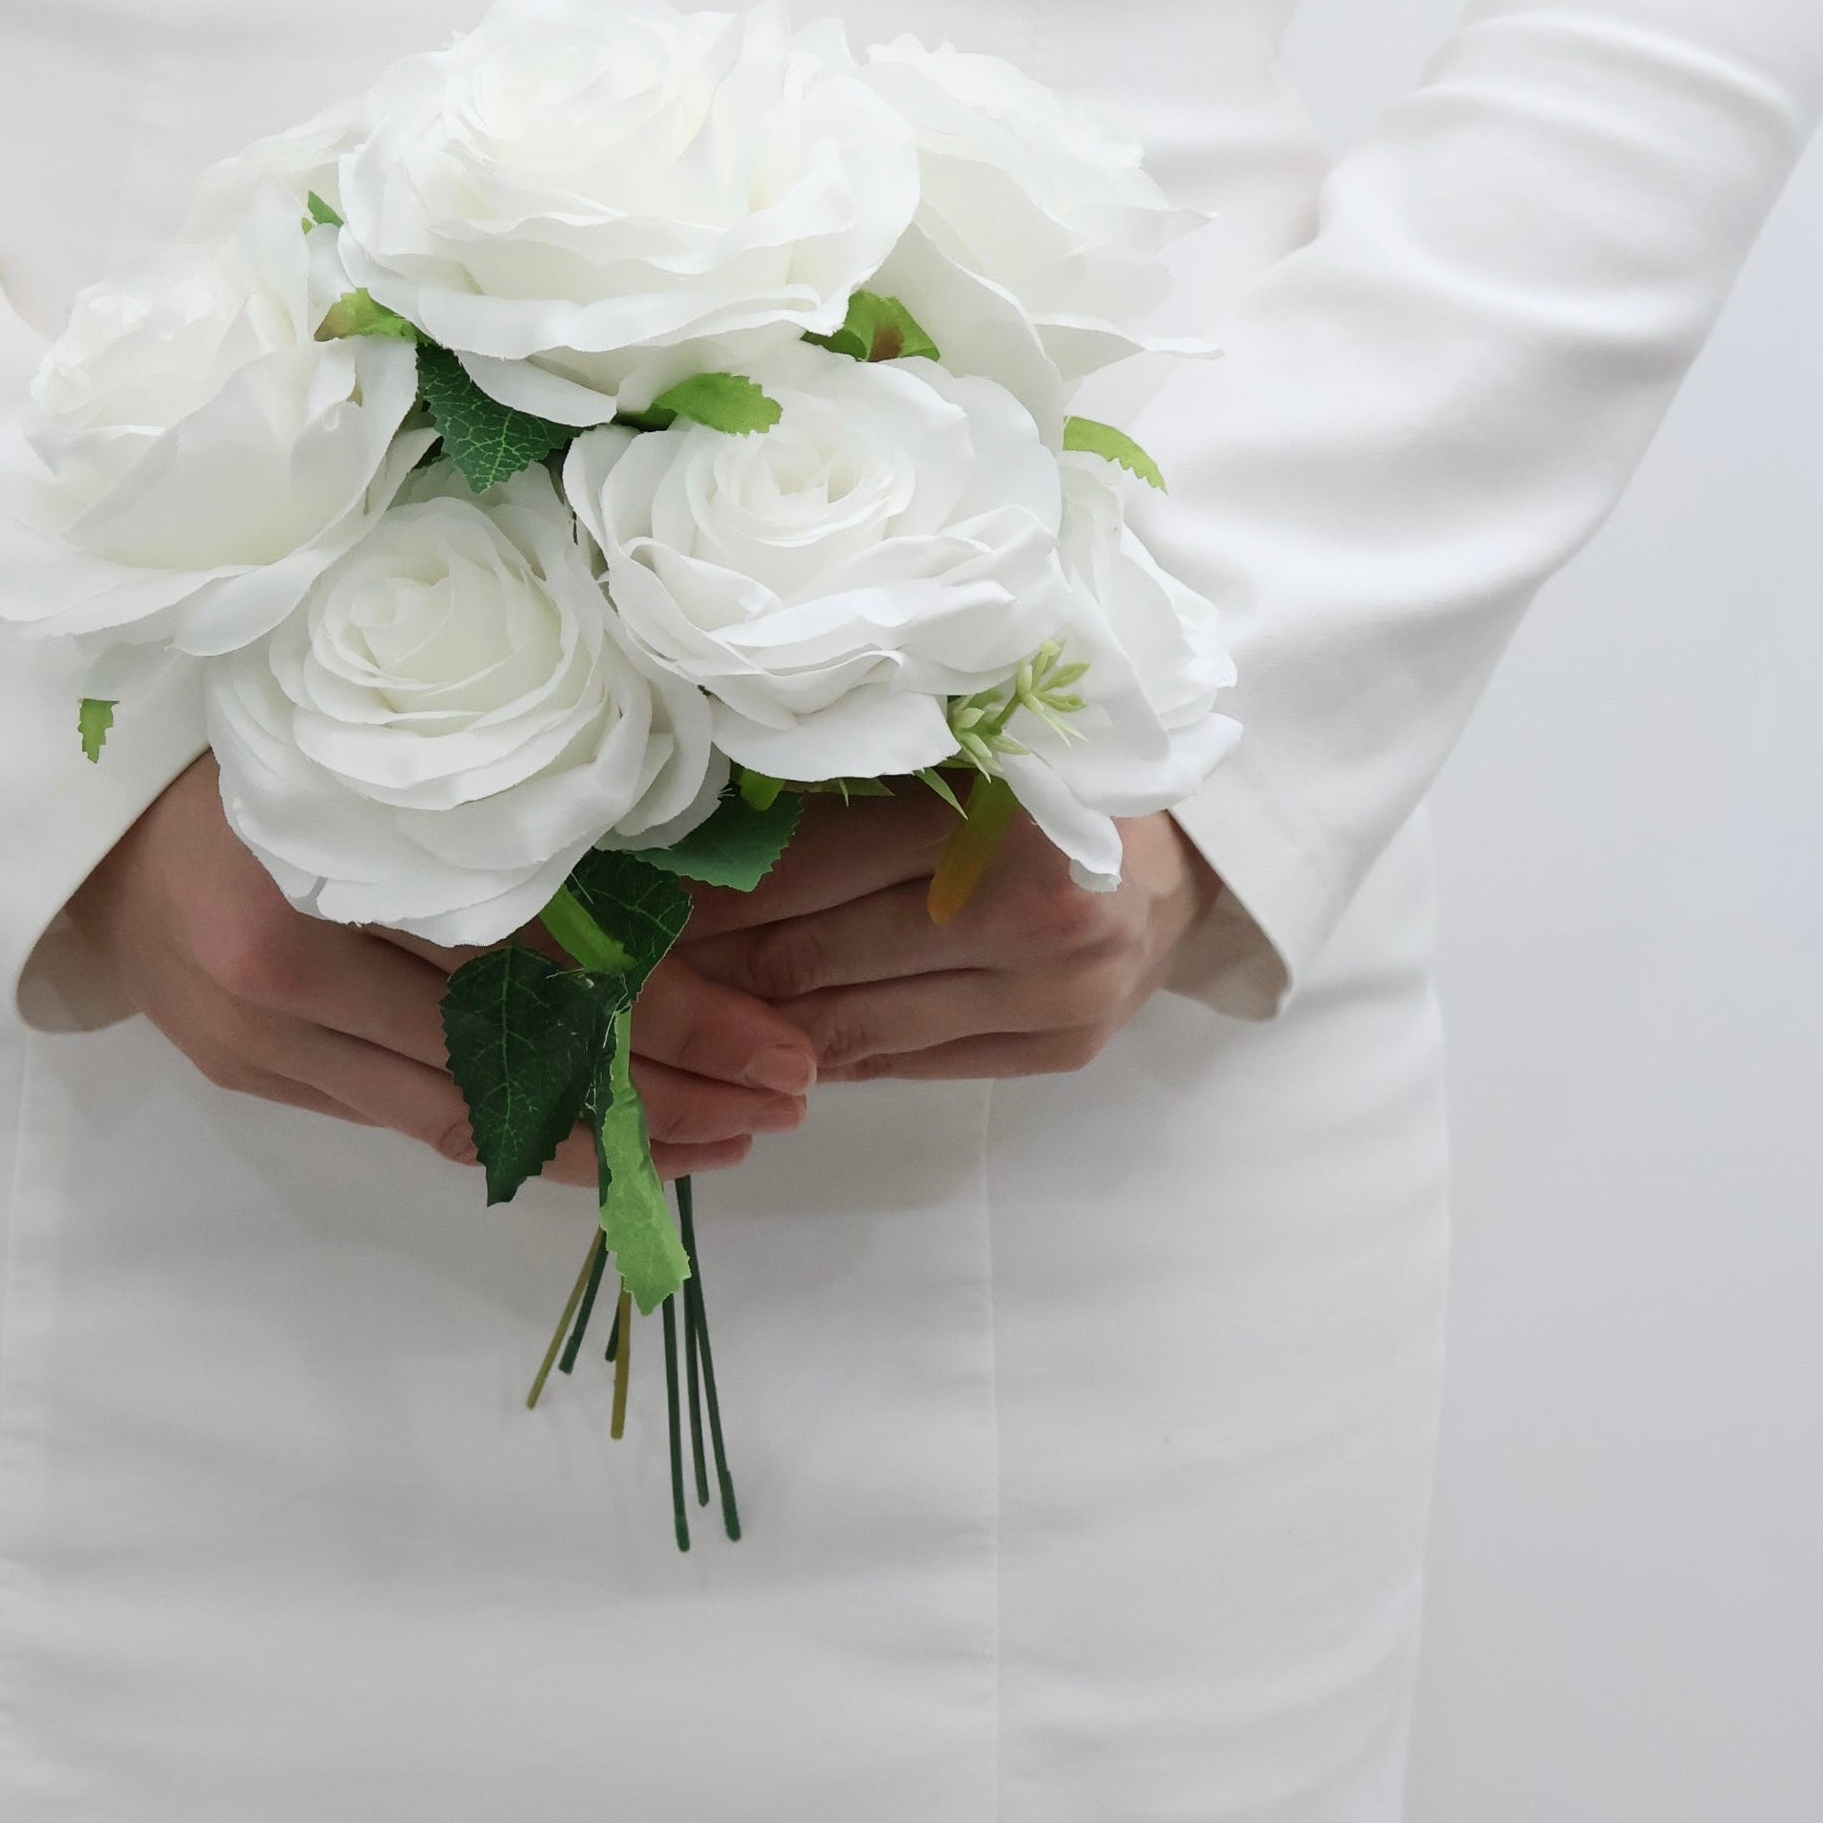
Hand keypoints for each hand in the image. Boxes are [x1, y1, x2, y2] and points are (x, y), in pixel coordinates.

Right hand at [68, 757, 819, 1180]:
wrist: (73, 798)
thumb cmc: (238, 731)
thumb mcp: (370, 745)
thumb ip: (493, 813)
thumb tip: (669, 880)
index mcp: (320, 869)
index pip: (534, 970)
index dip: (667, 1021)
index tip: (778, 1051)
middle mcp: (285, 979)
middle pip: (508, 1066)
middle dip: (659, 1100)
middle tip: (779, 1109)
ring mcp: (261, 1043)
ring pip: (458, 1118)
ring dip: (592, 1140)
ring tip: (712, 1144)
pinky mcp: (251, 1073)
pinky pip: (401, 1117)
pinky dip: (502, 1129)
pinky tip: (589, 1136)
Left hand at [672, 792, 1218, 1082]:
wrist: (1187, 861)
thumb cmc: (1052, 784)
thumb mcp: (960, 756)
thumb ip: (853, 785)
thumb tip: (699, 831)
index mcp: (998, 814)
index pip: (806, 867)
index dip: (710, 888)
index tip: (637, 892)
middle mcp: (1033, 914)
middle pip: (814, 956)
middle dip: (712, 961)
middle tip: (635, 954)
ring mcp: (1052, 996)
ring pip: (848, 1028)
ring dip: (753, 1021)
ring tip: (682, 1001)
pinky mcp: (1057, 1051)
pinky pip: (903, 1067)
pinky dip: (828, 1054)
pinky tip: (772, 1038)